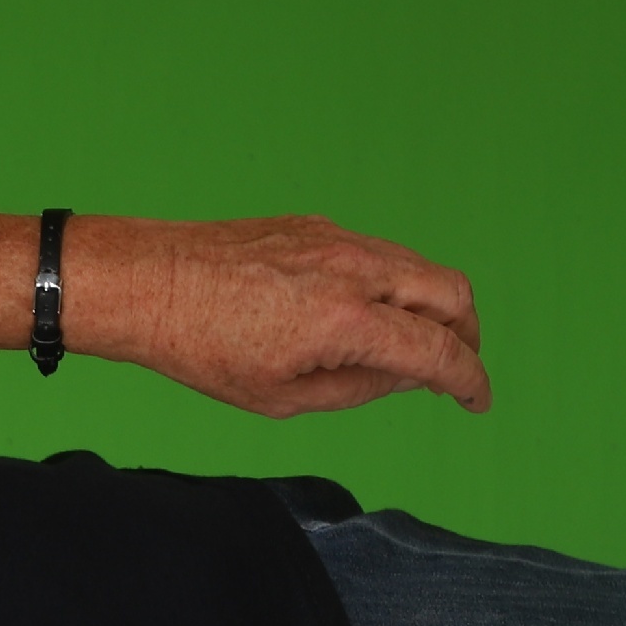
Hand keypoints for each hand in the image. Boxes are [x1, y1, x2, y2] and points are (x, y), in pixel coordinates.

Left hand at [75, 215, 490, 418]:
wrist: (147, 283)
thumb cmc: (201, 348)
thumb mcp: (281, 398)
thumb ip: (358, 388)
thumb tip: (408, 376)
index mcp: (345, 320)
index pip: (437, 350)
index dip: (469, 380)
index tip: (477, 400)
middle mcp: (353, 269)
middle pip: (452, 293)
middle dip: (467, 335)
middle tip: (454, 369)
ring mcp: (337, 239)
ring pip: (419, 268)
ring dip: (433, 307)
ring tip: (408, 348)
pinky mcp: (318, 226)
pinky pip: (380, 254)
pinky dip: (396, 285)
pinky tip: (367, 316)